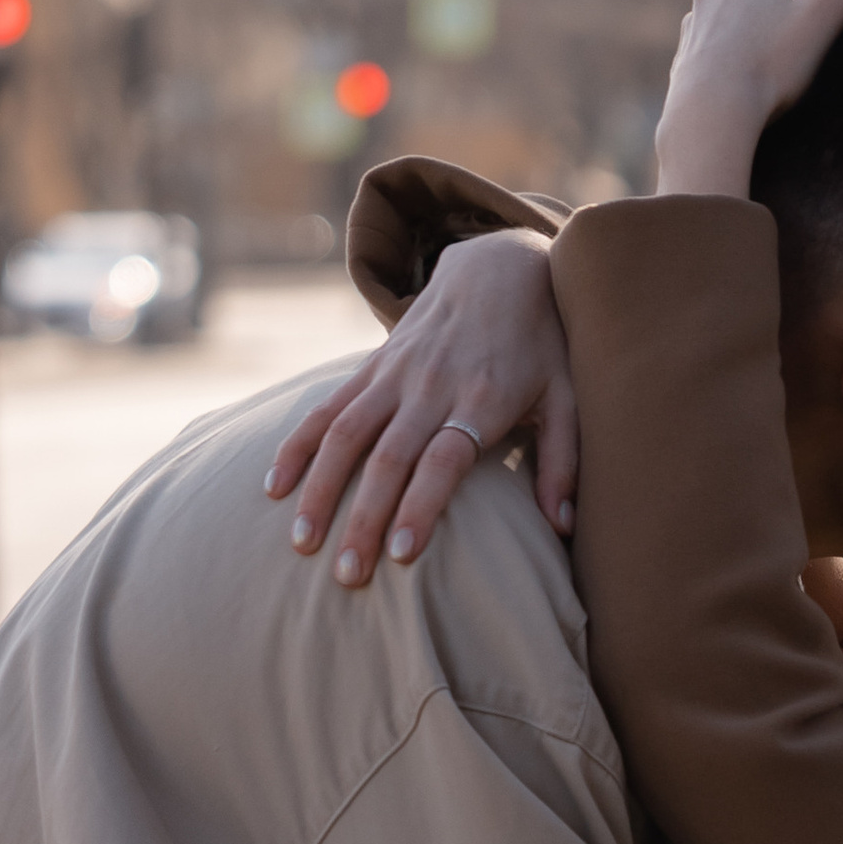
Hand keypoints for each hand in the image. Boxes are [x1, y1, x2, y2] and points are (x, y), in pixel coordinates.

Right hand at [263, 227, 574, 587]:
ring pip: (346, 435)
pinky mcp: (372, 367)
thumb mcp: (568, 397)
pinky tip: (275, 487)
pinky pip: (326, 408)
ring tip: (301, 542)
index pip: (443, 462)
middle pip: (388, 458)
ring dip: (319, 489)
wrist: (499, 267)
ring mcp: (394, 375)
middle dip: (363, 519)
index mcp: (480, 400)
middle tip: (348, 575)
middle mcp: (430, 387)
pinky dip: (298, 445)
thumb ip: (564, 461)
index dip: (420, 507)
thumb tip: (562, 526)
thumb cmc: (542, 345)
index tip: (401, 555)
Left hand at [654, 0, 842, 202]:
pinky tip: (746, 62)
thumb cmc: (773, 62)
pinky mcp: (688, 44)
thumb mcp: (827, 14)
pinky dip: (736, 41)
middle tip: (819, 11)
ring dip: (762, 12)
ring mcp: (701, 9)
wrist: (711, 110)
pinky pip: (719, 34)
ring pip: (742, 1)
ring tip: (780, 40)